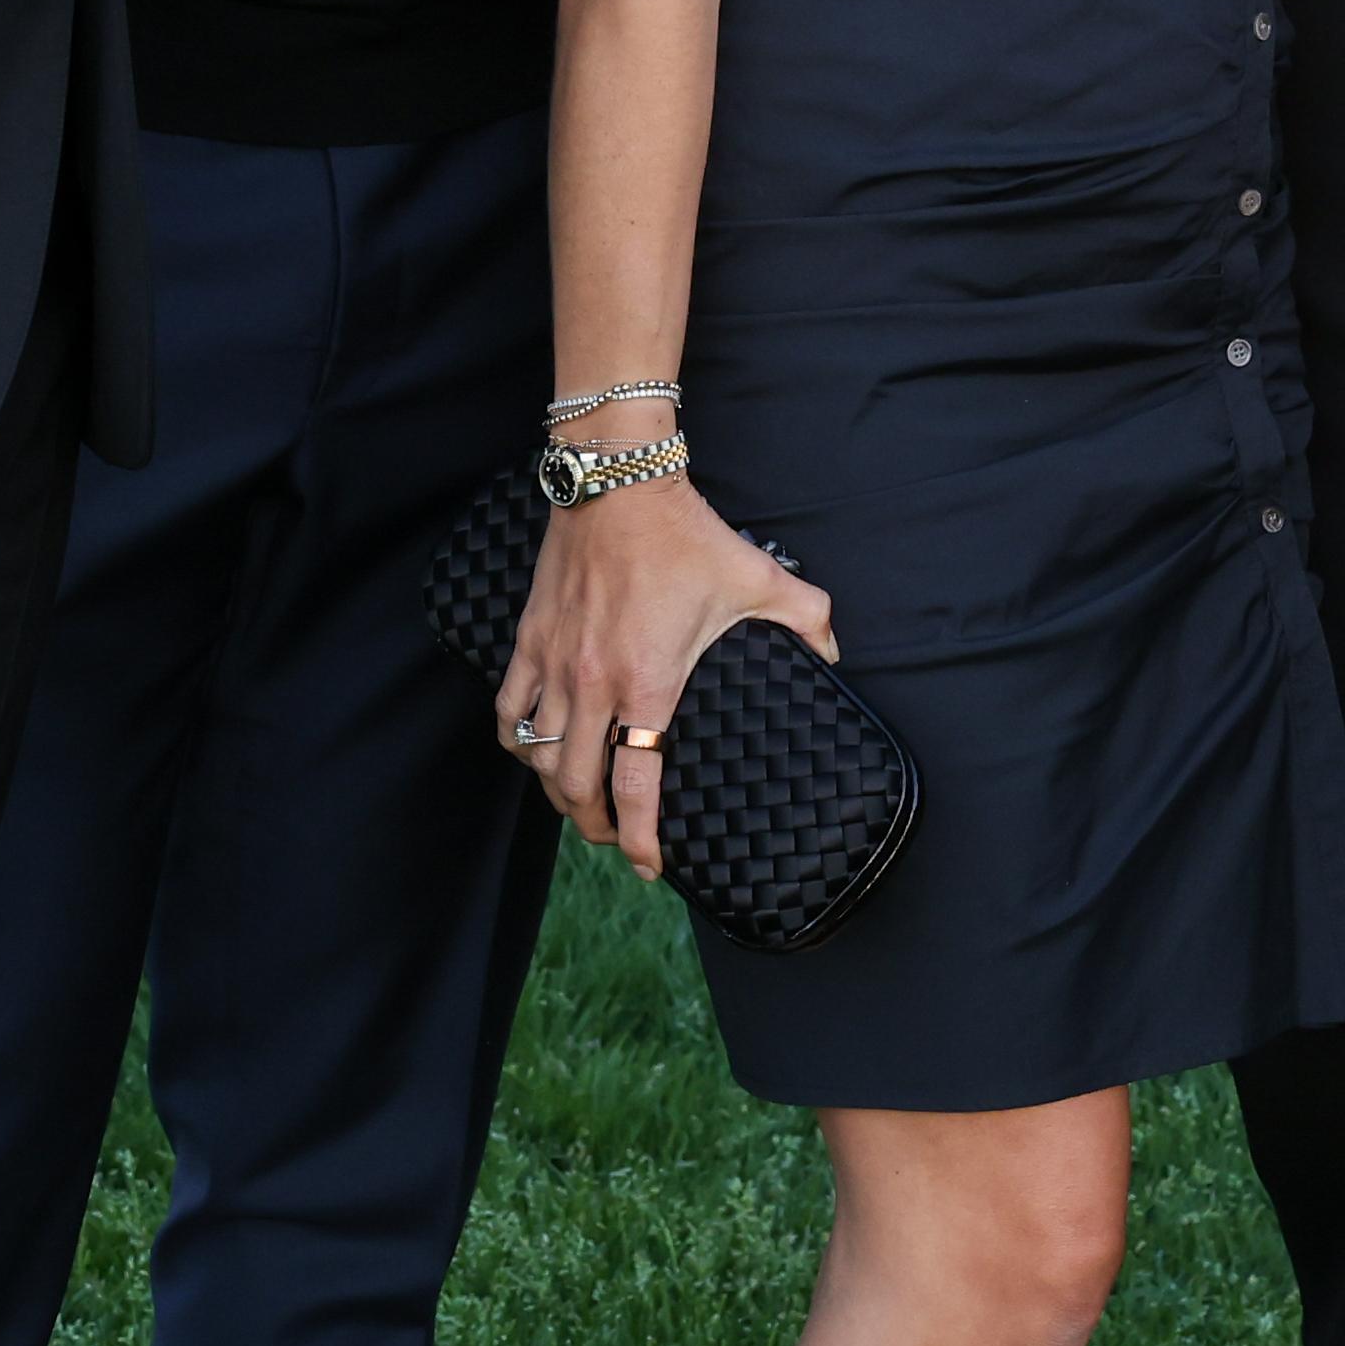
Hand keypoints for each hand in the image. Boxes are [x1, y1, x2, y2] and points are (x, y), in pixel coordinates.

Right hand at [497, 474, 831, 887]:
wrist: (616, 480)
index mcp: (649, 682)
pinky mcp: (529, 639)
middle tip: (616, 839)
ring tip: (578, 802)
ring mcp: (553, 663)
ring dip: (556, 791)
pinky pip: (509, 711)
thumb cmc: (685, 533)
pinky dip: (518, 742)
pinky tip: (535, 750)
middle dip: (596, 826)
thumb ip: (806, 619)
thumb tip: (835, 656)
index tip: (650, 865)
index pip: (636, 784)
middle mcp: (592, 683)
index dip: (642, 837)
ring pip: (538, 756)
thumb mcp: (758, 576)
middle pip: (575, 785)